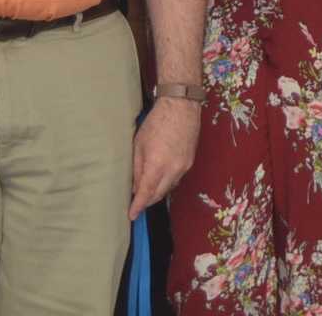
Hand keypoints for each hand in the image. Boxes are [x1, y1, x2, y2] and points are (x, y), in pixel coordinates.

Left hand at [127, 96, 200, 218]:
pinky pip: (176, 178)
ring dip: (157, 191)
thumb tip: (135, 185)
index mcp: (157, 165)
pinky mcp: (190, 162)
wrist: (181, 106)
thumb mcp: (139, 144)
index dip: (138, 206)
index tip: (132, 215)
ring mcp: (184, 166)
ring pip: (169, 188)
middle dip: (147, 201)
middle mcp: (173, 169)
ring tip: (146, 190)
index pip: (146, 193)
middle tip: (136, 203)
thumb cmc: (157, 121)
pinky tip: (160, 178)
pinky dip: (167, 182)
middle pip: (158, 194)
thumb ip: (136, 168)